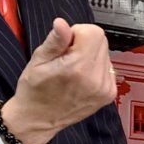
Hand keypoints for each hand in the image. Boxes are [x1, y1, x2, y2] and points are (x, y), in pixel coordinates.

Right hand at [0, 18, 116, 143]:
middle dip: (83, 44)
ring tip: (72, 70)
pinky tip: (80, 78)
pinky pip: (107, 69)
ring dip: (90, 56)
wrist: (38, 119)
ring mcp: (105, 88)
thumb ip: (55, 41)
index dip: (77, 33)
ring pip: (104, 54)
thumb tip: (62, 23)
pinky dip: (95, 69)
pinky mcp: (109, 94)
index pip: (93, 31)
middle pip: (101, 41)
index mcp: (78, 67)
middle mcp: (96, 78)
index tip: (65, 44)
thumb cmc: (34, 91)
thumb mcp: (38, 61)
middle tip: (66, 58)